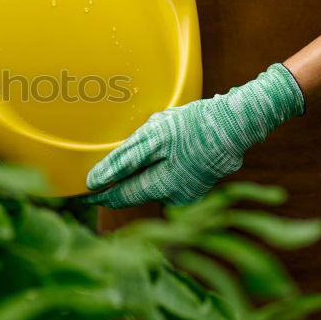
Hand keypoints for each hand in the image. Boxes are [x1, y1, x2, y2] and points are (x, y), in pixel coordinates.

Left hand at [81, 64, 304, 207]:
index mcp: (163, 188)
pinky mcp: (199, 184)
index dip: (99, 194)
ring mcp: (190, 192)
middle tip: (99, 176)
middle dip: (120, 183)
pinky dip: (162, 168)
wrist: (239, 121)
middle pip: (137, 192)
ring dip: (144, 172)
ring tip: (151, 150)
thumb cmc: (196, 126)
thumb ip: (123, 161)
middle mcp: (176, 198)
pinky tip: (172, 150)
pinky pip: (170, 178)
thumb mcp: (154, 137)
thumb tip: (95, 181)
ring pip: (154, 184)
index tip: (81, 193)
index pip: (120, 196)